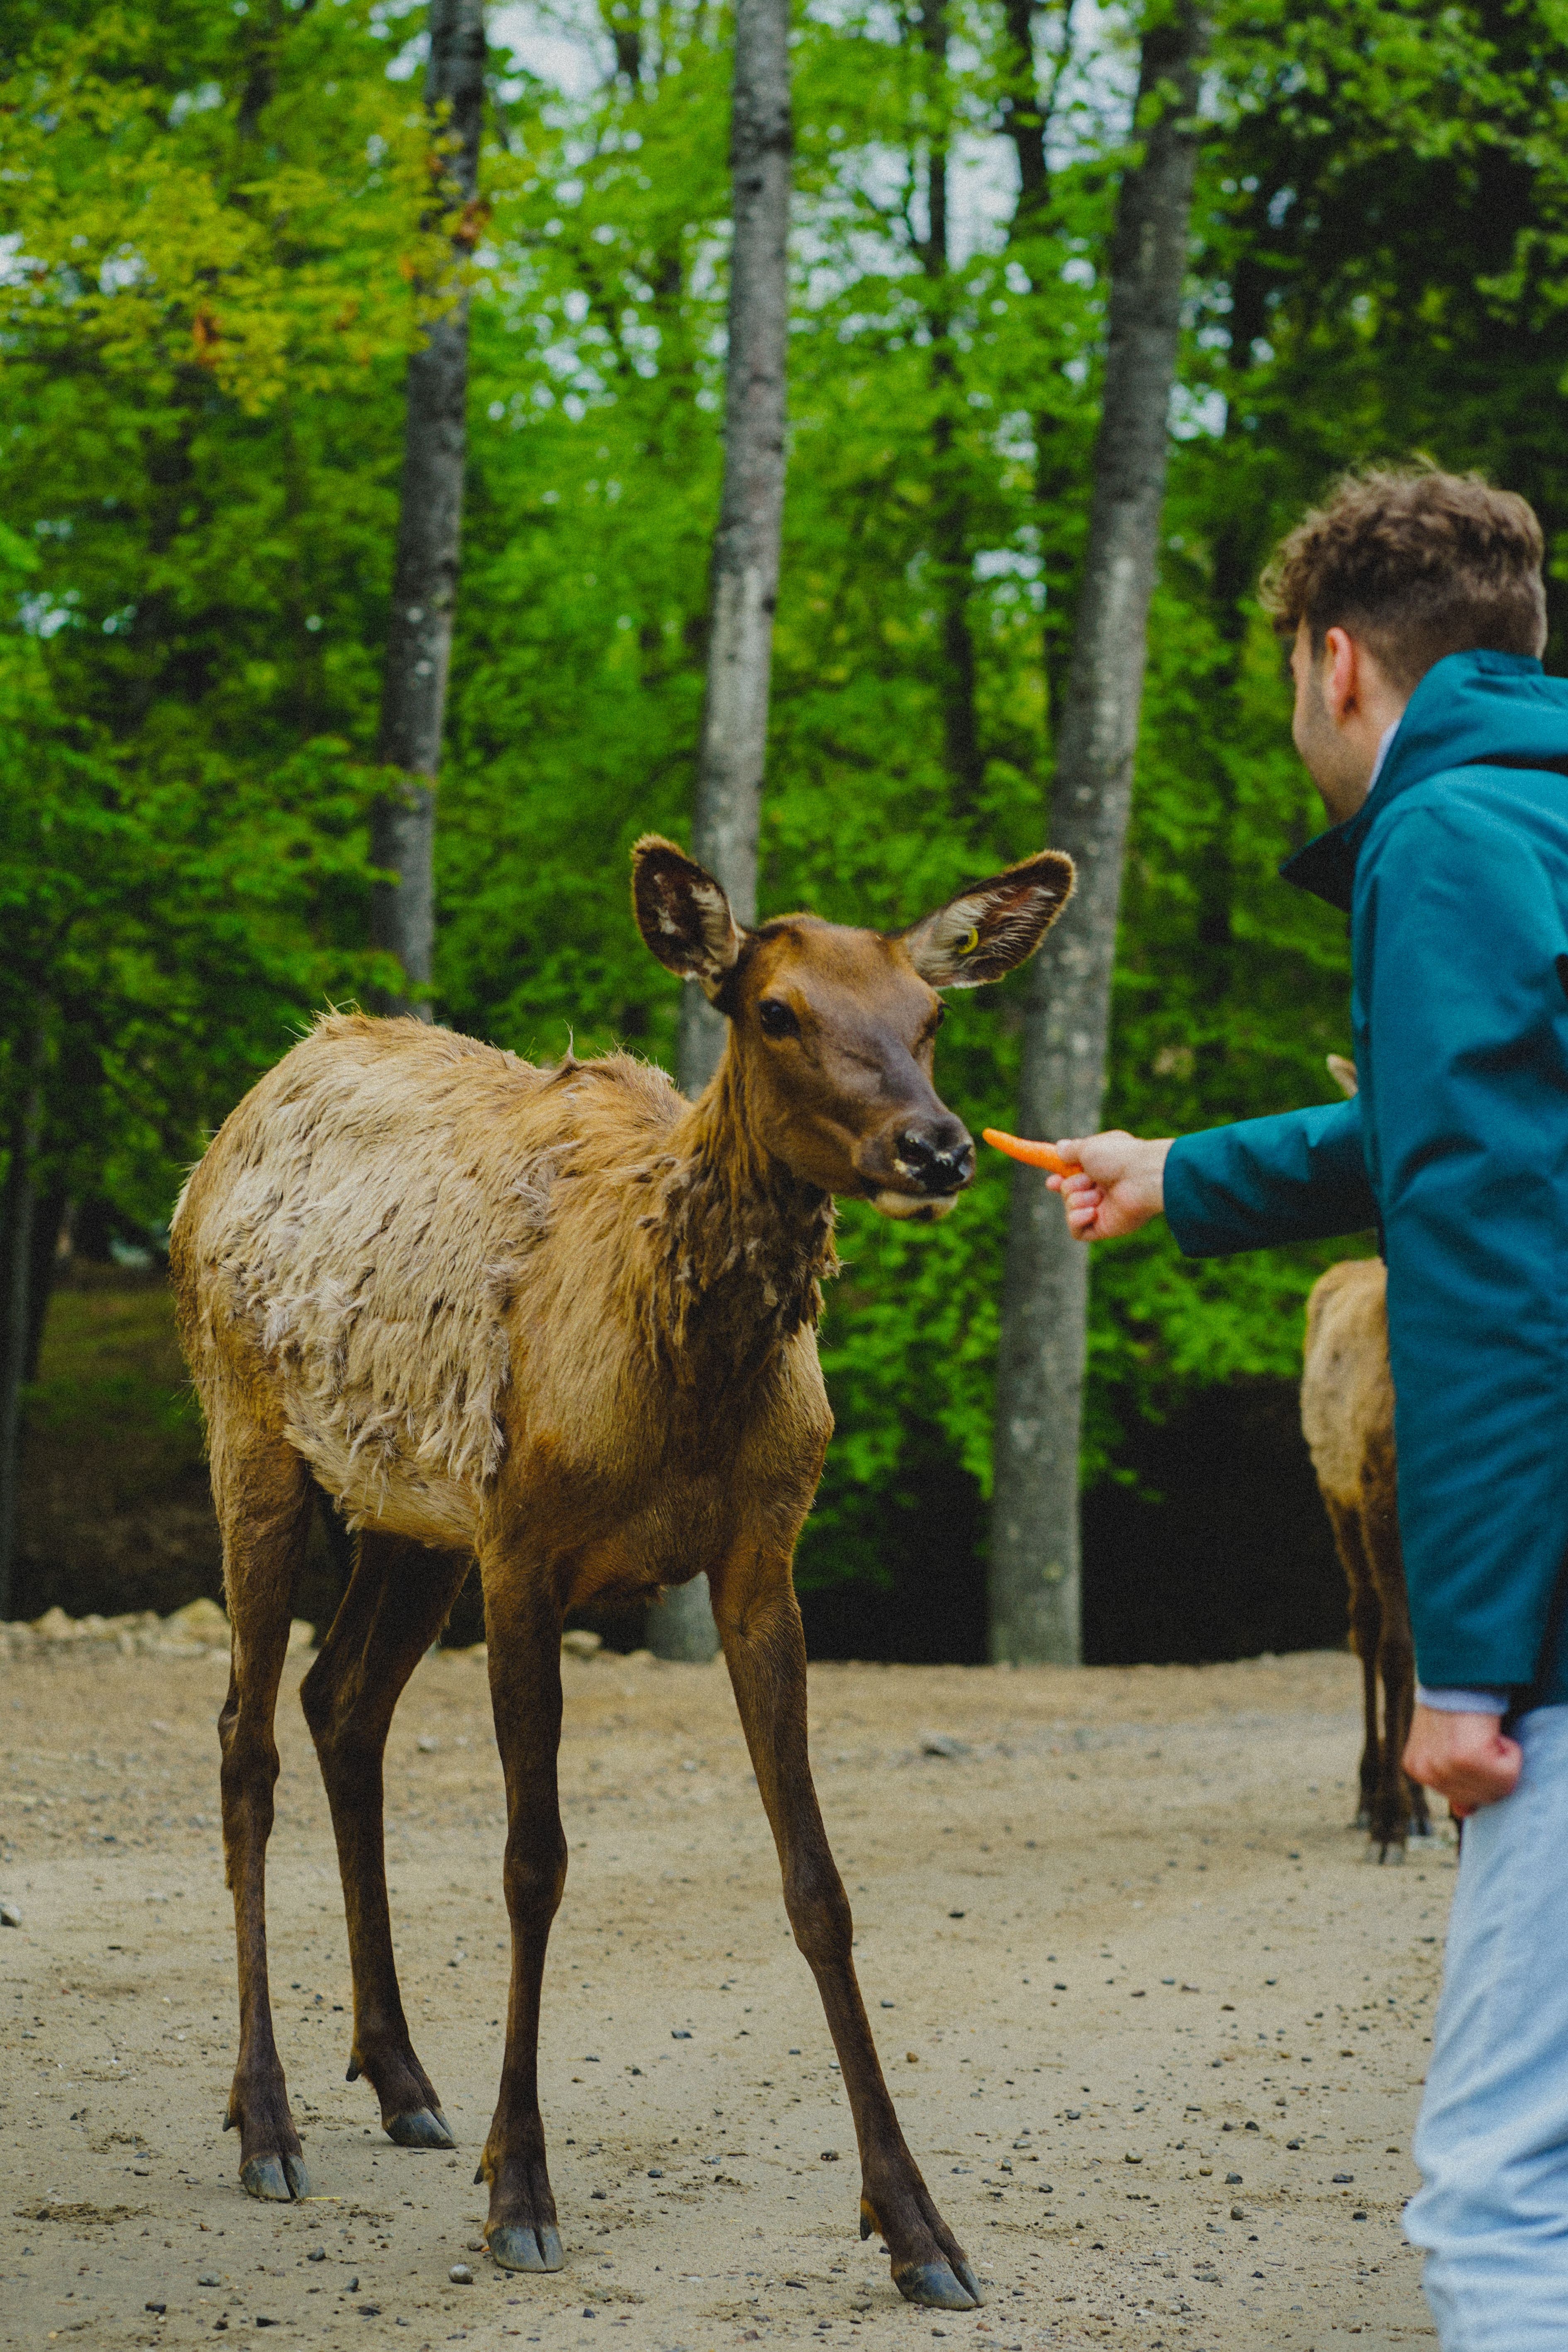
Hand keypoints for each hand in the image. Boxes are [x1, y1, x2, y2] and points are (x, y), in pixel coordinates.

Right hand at [1048, 1132, 1172, 1240]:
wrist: (1142, 1178)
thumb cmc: (1119, 1158)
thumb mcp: (1089, 1147)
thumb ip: (1071, 1150)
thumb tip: (1060, 1148)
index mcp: (1101, 1169)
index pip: (1073, 1177)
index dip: (1059, 1179)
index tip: (1052, 1181)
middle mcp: (1102, 1190)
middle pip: (1068, 1193)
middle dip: (1070, 1186)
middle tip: (1085, 1182)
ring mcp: (1103, 1210)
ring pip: (1070, 1210)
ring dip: (1078, 1199)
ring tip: (1097, 1194)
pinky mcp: (1105, 1228)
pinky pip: (1077, 1231)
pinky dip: (1077, 1220)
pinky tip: (1093, 1211)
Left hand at [1403, 1705, 1521, 1817]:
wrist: (1457, 1674)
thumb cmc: (1454, 1706)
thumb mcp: (1443, 1744)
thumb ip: (1453, 1780)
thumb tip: (1464, 1811)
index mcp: (1416, 1769)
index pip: (1462, 1801)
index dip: (1479, 1777)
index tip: (1472, 1749)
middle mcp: (1427, 1773)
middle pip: (1482, 1799)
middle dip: (1491, 1771)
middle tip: (1481, 1740)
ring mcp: (1446, 1767)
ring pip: (1498, 1787)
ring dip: (1502, 1759)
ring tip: (1484, 1734)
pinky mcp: (1469, 1759)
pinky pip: (1509, 1772)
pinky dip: (1511, 1750)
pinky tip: (1491, 1732)